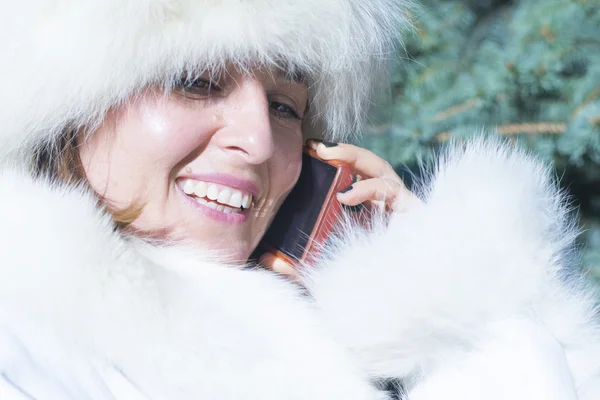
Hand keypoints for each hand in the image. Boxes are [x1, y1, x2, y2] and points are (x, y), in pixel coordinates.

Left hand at [260, 140, 420, 280]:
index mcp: (366, 215)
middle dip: (342, 151)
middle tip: (314, 148)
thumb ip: (296, 265)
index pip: (351, 177)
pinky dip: (366, 189)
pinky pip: (390, 190)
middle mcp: (384, 208)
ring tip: (327, 155)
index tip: (306, 152)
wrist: (398, 303)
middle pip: (366, 166)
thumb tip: (265, 259)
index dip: (333, 161)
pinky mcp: (412, 213)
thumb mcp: (322, 270)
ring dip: (354, 157)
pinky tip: (345, 196)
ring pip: (380, 169)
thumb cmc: (365, 285)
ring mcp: (400, 209)